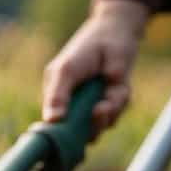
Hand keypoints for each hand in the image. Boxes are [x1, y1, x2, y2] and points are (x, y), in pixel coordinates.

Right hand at [41, 0, 148, 136]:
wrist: (114, 34)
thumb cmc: (84, 50)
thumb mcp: (66, 71)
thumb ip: (57, 96)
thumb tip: (51, 121)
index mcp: (56, 101)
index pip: (54, 129)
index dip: (61, 136)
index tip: (70, 135)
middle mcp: (73, 109)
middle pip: (80, 136)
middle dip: (93, 124)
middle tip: (100, 108)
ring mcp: (92, 109)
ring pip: (101, 127)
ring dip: (110, 109)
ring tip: (110, 88)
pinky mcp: (112, 105)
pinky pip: (116, 115)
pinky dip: (119, 100)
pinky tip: (117, 83)